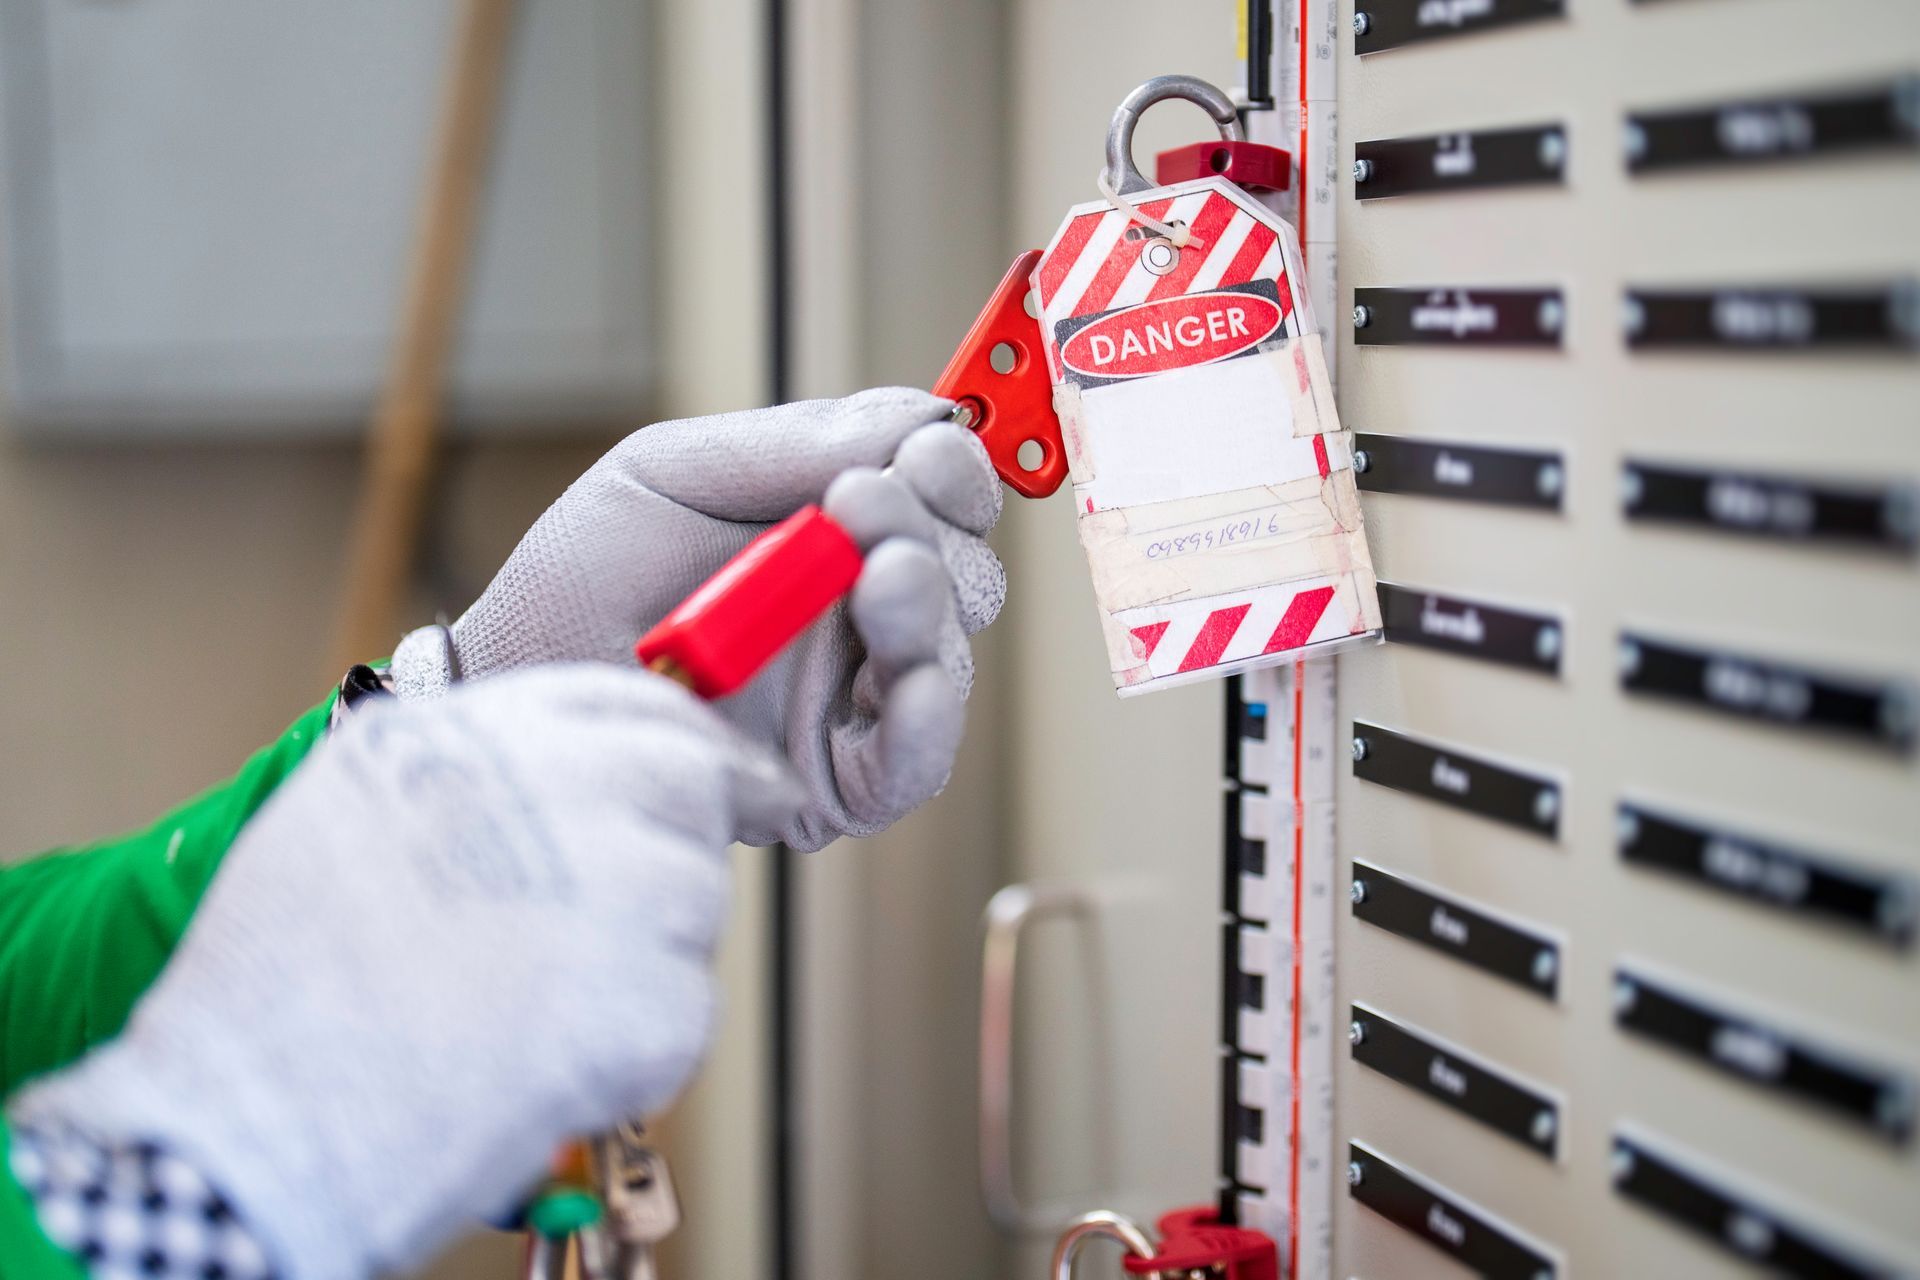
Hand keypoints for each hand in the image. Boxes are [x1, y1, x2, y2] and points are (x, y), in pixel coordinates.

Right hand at [9, 665, 801, 1279]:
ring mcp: (615, 893)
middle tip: (673, 889)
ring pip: (693, 903)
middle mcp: (560, 788)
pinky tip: (543, 1066)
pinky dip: (637, 1048)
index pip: (632, 705)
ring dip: (646, 954)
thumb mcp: (356, 808)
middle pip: (690, 786)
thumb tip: (593, 777)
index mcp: (480, 734)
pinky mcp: (645, 1002)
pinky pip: (684, 1011)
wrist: (251, 1119)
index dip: (681, 741)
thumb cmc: (280, 983)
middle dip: (692, 834)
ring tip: (533, 1007)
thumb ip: (485, 774)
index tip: (722, 773)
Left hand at [392, 387, 1006, 849]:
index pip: (940, 493)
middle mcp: (859, 609)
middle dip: (932, 529)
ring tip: (875, 581)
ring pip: (948, 652)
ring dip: (926, 607)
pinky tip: (910, 679)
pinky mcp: (836, 779)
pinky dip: (928, 717)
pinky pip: (916, 760)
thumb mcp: (672, 471)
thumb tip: (918, 418)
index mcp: (835, 528)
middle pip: (964, 567)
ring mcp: (852, 694)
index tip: (926, 450)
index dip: (953, 468)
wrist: (518, 679)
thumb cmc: (584, 575)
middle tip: (862, 508)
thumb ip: (791, 444)